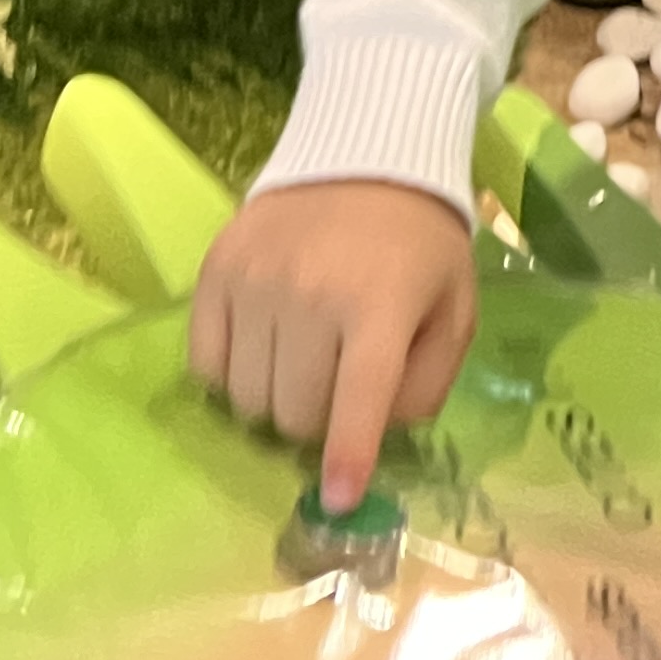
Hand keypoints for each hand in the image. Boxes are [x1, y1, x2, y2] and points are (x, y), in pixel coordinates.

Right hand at [190, 179, 477, 511]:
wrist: (366, 159)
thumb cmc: (419, 246)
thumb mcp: (454, 310)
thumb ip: (427, 383)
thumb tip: (377, 437)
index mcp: (379, 305)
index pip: (356, 400)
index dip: (346, 459)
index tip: (337, 500)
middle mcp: (309, 294)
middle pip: (295, 412)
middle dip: (316, 426)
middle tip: (335, 398)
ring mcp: (255, 282)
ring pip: (246, 397)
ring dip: (274, 405)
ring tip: (301, 370)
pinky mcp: (215, 271)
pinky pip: (206, 364)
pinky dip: (231, 377)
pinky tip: (262, 352)